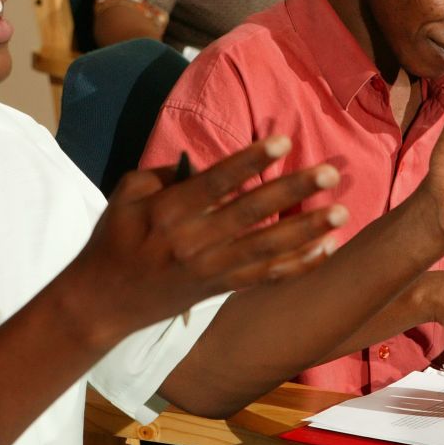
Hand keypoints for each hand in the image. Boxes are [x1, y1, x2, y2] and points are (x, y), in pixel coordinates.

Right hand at [61, 138, 347, 338]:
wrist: (103, 301)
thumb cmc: (114, 239)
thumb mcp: (126, 195)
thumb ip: (163, 174)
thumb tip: (200, 161)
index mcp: (167, 212)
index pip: (216, 184)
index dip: (249, 163)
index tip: (282, 143)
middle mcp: (192, 242)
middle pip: (250, 214)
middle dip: (292, 193)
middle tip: (329, 174)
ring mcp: (210, 269)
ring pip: (266, 248)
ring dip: (306, 231)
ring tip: (340, 212)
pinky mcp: (219, 289)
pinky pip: (265, 277)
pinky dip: (297, 264)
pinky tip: (325, 249)